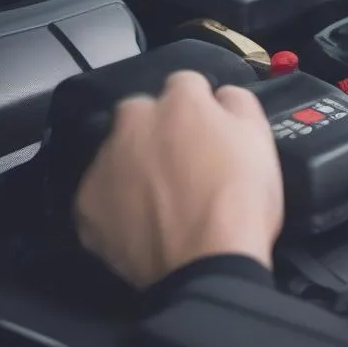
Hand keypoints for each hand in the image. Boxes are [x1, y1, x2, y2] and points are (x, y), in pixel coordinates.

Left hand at [74, 71, 283, 288]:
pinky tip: (141, 220)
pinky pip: (100, 192)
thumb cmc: (240, 199)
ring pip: (117, 150)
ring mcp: (105, 163)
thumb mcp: (261, 138)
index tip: (209, 126)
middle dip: (157, 126)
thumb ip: (238, 102)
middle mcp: (134, 123)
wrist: (207, 264)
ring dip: (134, 162)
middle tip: (182, 159)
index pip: (186, 82)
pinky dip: (116, 201)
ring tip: (161, 196)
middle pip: (141, 110)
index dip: (201, 104)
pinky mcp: (86, 205)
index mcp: (180, 102)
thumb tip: (223, 96)